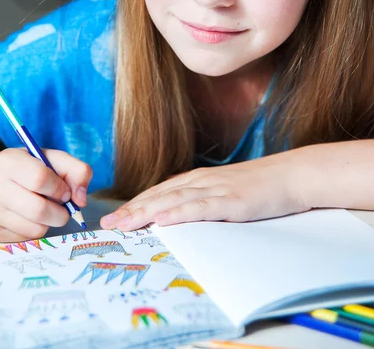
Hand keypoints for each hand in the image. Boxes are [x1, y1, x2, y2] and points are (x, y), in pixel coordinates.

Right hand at [0, 148, 92, 241]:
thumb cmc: (32, 168)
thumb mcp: (55, 159)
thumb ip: (77, 171)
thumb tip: (81, 200)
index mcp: (9, 161)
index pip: (40, 179)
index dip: (60, 189)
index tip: (66, 192)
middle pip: (38, 210)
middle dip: (60, 213)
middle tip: (63, 208)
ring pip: (34, 228)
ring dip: (49, 222)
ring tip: (46, 210)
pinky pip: (25, 238)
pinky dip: (36, 230)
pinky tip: (31, 217)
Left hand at [100, 152, 308, 230]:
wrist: (292, 174)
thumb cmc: (263, 185)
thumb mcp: (228, 190)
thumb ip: (206, 199)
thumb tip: (185, 211)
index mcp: (200, 179)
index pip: (161, 192)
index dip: (136, 204)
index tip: (117, 216)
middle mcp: (202, 181)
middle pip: (159, 196)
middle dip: (131, 210)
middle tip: (107, 224)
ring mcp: (215, 190)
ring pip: (172, 201)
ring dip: (145, 212)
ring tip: (123, 223)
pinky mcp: (230, 201)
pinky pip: (199, 208)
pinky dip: (177, 213)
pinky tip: (161, 219)